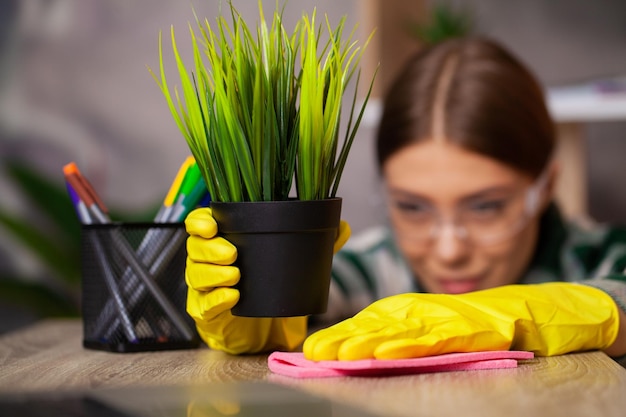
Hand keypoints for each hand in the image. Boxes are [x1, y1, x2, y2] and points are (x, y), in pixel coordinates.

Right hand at [185, 207, 349, 353]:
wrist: (263, 327)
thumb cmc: (269, 286)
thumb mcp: (293, 262)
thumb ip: (315, 244)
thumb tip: (343, 226)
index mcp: (222, 240)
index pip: (199, 223)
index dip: (200, 220)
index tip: (212, 224)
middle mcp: (207, 261)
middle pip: (194, 247)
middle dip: (210, 249)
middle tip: (232, 254)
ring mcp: (203, 287)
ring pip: (195, 274)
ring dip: (213, 273)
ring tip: (235, 276)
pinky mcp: (205, 313)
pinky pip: (202, 304)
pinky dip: (216, 299)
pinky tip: (232, 297)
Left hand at [303, 282, 619, 360]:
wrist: (529, 311)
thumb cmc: (477, 323)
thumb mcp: (433, 331)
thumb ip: (404, 337)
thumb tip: (366, 349)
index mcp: (410, 312)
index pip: (368, 324)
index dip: (340, 335)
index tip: (311, 351)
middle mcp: (422, 312)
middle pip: (376, 325)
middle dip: (344, 338)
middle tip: (314, 353)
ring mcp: (445, 318)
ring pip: (401, 330)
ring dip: (369, 340)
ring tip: (342, 353)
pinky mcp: (469, 327)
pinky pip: (437, 337)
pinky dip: (412, 343)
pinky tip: (390, 350)